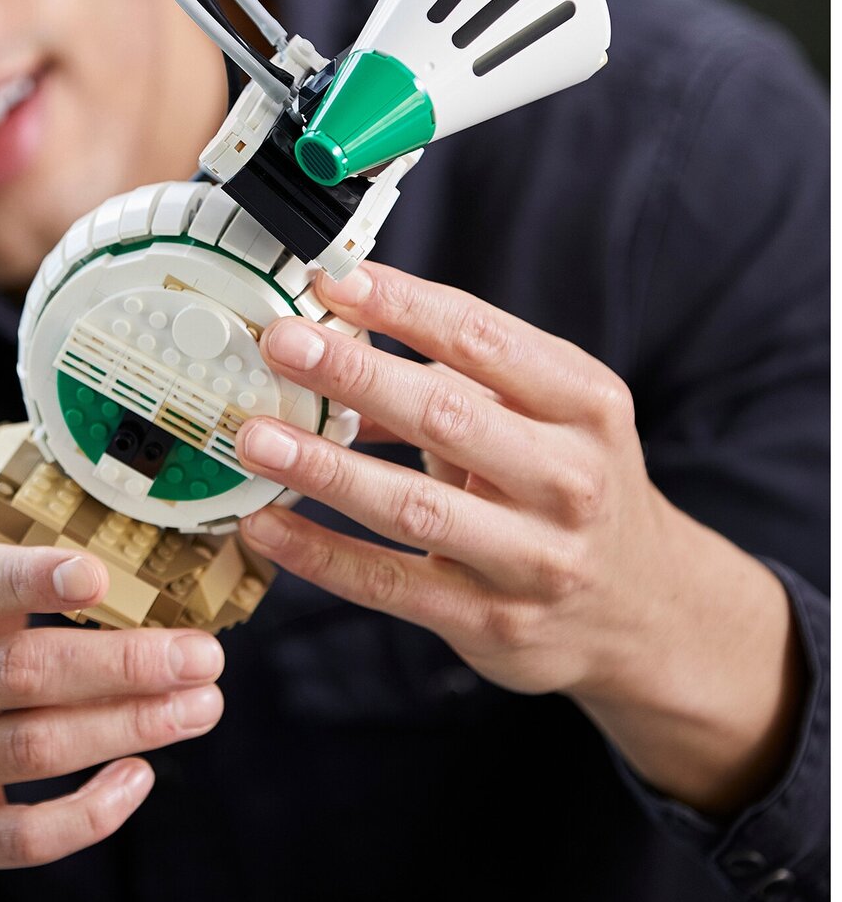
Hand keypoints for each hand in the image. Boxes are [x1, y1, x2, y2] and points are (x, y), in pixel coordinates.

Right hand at [0, 539, 223, 901]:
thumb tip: (88, 504)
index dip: (30, 578)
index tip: (102, 573)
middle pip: (16, 673)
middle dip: (124, 662)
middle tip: (203, 653)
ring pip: (33, 749)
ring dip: (131, 725)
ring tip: (200, 705)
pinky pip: (26, 835)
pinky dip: (93, 809)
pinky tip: (140, 775)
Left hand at [233, 260, 801, 813]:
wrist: (645, 607)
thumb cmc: (568, 481)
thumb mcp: (550, 412)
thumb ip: (458, 374)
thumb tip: (339, 333)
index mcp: (584, 404)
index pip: (484, 339)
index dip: (404, 305)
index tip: (333, 278)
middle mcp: (567, 479)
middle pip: (448, 416)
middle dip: (355, 375)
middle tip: (282, 342)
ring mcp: (532, 558)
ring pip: (413, 507)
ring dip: (325, 468)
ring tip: (255, 436)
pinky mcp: (491, 622)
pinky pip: (390, 584)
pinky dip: (321, 555)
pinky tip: (267, 523)